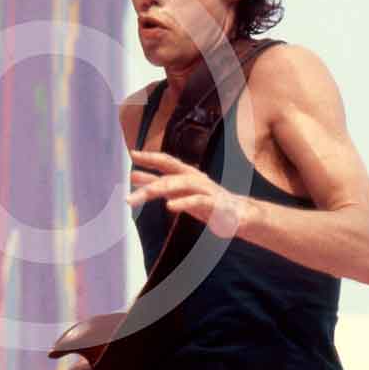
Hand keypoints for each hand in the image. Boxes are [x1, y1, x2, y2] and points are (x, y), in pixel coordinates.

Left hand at [127, 149, 243, 238]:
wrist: (238, 215)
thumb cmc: (206, 203)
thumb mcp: (179, 193)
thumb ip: (158, 185)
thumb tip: (134, 176)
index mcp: (187, 174)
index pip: (167, 161)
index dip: (151, 157)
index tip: (133, 154)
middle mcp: (195, 179)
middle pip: (169, 175)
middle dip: (149, 180)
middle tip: (129, 188)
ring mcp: (205, 190)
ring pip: (181, 185)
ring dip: (160, 188)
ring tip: (143, 194)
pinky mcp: (214, 205)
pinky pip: (197, 201)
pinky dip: (183, 203)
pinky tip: (169, 206)